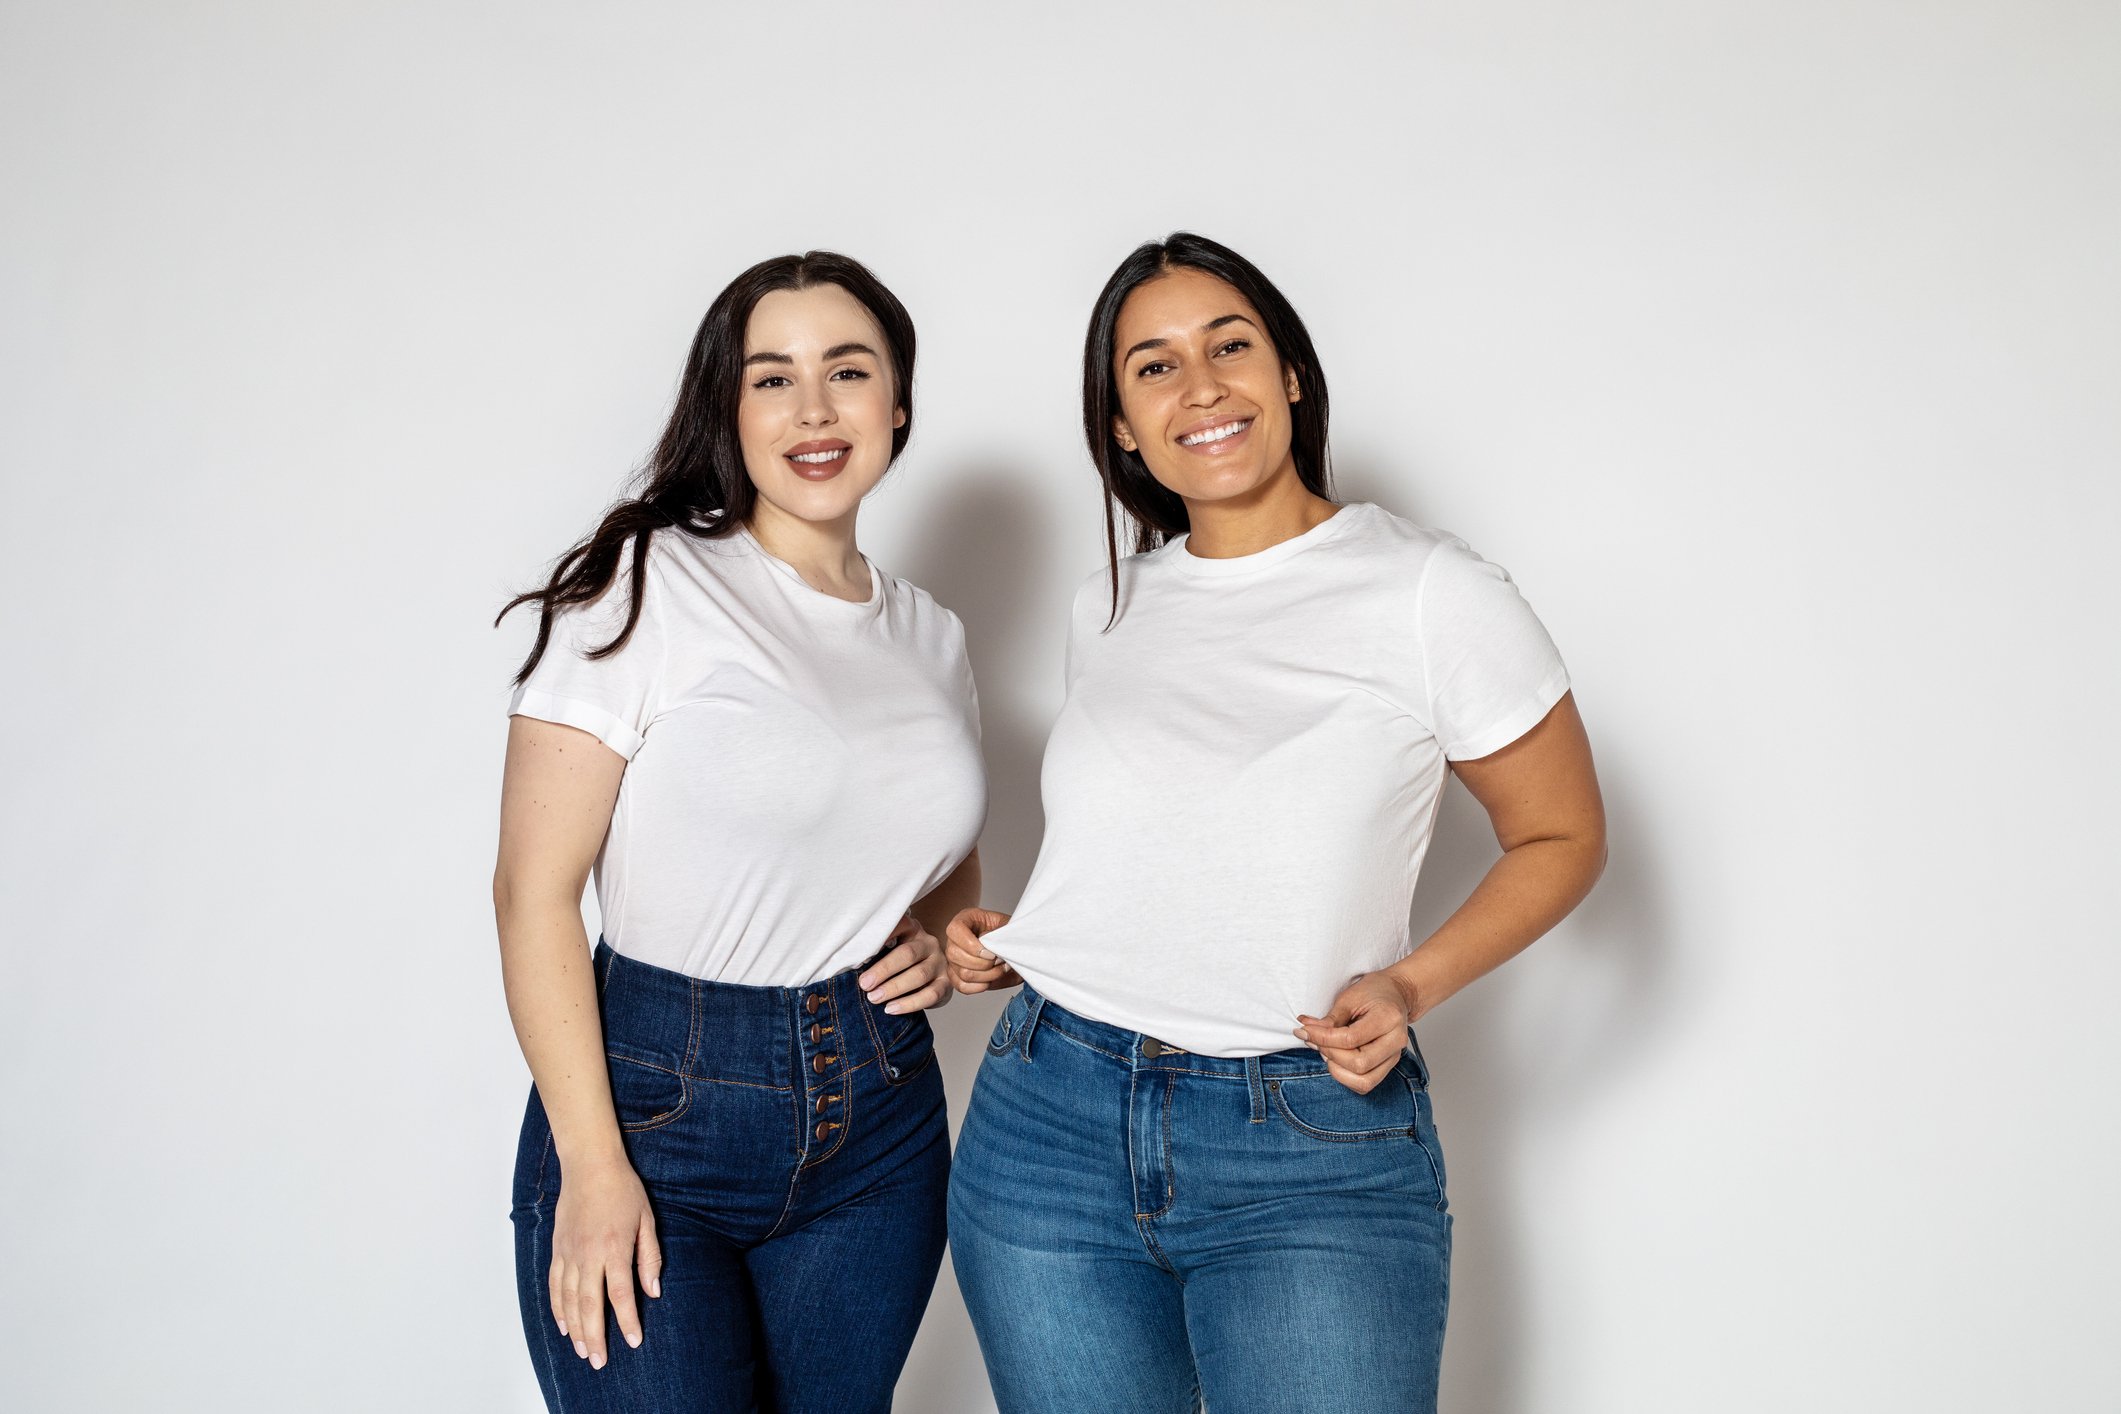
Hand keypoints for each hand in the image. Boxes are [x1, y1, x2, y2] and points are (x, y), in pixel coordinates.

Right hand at [549, 1153, 660, 1368]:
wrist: (590, 1166)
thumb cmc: (623, 1190)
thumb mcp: (646, 1220)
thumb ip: (649, 1257)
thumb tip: (653, 1291)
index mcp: (614, 1248)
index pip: (620, 1294)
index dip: (627, 1321)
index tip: (634, 1341)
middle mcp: (589, 1254)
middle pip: (589, 1305)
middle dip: (594, 1336)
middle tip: (599, 1361)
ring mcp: (569, 1253)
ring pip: (568, 1300)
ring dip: (574, 1328)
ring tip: (582, 1351)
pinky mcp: (558, 1249)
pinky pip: (554, 1285)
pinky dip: (557, 1308)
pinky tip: (564, 1325)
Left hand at [859, 913, 951, 1012]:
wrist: (930, 976)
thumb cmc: (902, 962)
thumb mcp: (891, 950)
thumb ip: (877, 952)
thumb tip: (849, 964)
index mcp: (913, 929)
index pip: (900, 925)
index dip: (882, 936)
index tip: (862, 950)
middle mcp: (928, 943)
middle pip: (908, 954)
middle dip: (883, 970)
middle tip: (864, 984)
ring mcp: (940, 963)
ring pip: (919, 975)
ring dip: (894, 988)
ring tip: (874, 998)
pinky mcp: (946, 984)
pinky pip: (930, 995)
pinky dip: (909, 1004)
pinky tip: (891, 1009)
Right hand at [945, 907, 1019, 993]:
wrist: (1015, 949)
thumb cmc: (1009, 934)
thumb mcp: (1008, 926)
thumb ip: (997, 931)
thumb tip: (986, 941)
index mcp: (965, 920)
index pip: (955, 930)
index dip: (971, 944)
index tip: (991, 953)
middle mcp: (955, 939)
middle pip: (955, 954)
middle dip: (983, 963)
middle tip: (999, 960)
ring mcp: (954, 959)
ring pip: (963, 973)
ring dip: (987, 975)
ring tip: (1001, 969)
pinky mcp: (957, 976)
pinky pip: (962, 986)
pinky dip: (980, 986)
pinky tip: (991, 980)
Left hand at [1295, 971, 1417, 1093]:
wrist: (1397, 994)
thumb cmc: (1374, 992)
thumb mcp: (1349, 997)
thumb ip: (1330, 1019)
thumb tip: (1307, 1032)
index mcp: (1388, 1018)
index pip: (1350, 1039)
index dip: (1322, 1038)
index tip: (1304, 1030)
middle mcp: (1396, 1041)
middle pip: (1359, 1064)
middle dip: (1330, 1054)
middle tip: (1315, 1040)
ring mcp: (1394, 1056)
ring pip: (1364, 1081)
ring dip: (1338, 1070)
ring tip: (1327, 1051)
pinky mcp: (1388, 1065)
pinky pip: (1366, 1083)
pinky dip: (1346, 1077)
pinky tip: (1337, 1060)